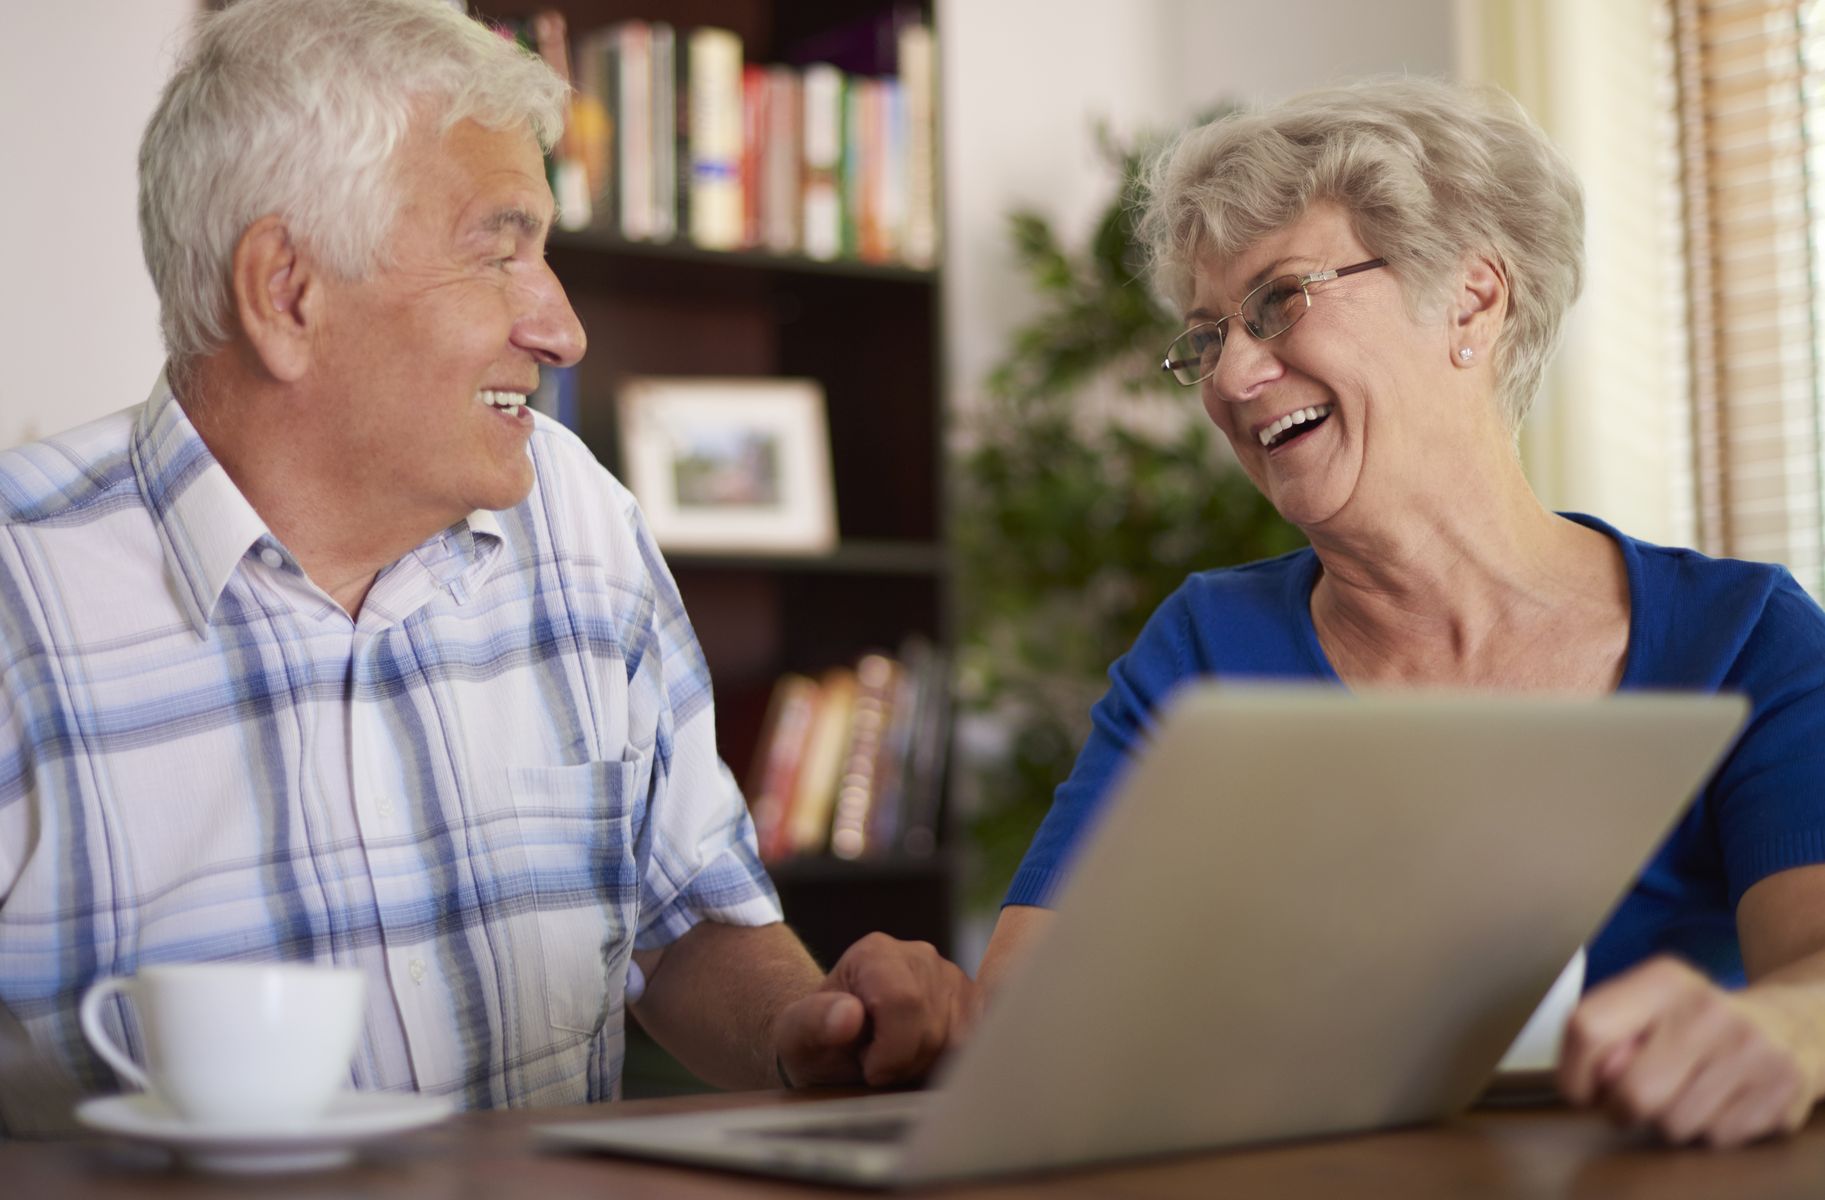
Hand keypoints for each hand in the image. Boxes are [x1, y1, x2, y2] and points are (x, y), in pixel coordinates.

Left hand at [772, 932, 977, 1087]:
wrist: (839, 1045)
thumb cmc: (816, 1039)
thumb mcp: (796, 1035)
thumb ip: (813, 1022)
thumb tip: (849, 1014)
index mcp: (876, 954)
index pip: (903, 1002)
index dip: (891, 1051)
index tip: (868, 1069)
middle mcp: (920, 956)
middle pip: (934, 1026)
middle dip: (906, 1063)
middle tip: (878, 1066)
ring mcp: (953, 978)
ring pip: (960, 1039)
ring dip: (928, 1066)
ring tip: (896, 1059)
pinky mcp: (975, 1003)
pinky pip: (976, 1045)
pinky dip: (949, 1064)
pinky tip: (920, 1060)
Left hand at [1557, 955, 1821, 1146]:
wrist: (1794, 1023)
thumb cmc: (1700, 1021)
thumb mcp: (1651, 1004)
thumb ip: (1608, 1032)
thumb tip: (1591, 1082)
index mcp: (1664, 980)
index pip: (1588, 1028)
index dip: (1572, 1073)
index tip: (1579, 1091)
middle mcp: (1708, 1012)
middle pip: (1632, 1092)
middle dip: (1622, 1109)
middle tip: (1632, 1100)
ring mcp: (1750, 1053)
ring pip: (1674, 1125)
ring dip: (1669, 1120)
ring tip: (1686, 1093)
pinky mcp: (1780, 1092)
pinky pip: (1716, 1138)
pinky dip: (1710, 1129)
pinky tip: (1722, 1101)